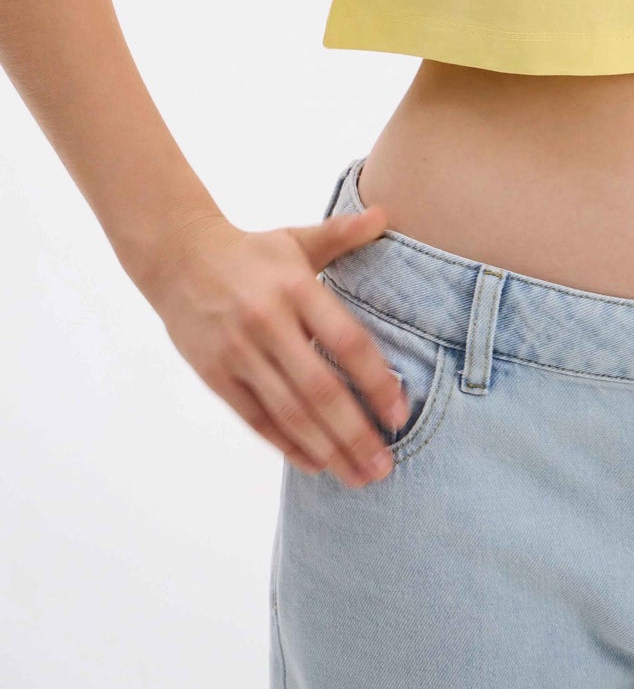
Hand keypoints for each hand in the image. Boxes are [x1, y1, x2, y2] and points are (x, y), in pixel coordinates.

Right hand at [144, 202, 410, 488]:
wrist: (177, 259)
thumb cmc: (251, 253)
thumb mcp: (296, 239)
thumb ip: (342, 234)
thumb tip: (385, 215)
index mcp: (296, 288)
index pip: (346, 342)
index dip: (375, 381)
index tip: (400, 413)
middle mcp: (268, 323)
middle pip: (319, 388)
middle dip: (354, 432)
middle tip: (384, 466)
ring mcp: (239, 352)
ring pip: (288, 411)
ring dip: (326, 448)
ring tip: (357, 475)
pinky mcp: (216, 375)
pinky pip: (256, 418)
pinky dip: (286, 444)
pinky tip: (315, 463)